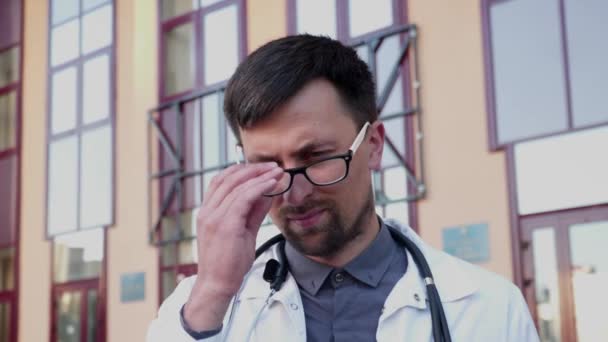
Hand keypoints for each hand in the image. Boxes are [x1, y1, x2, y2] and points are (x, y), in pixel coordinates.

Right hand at [184, 162, 282, 329]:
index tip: (261, 168)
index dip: (241, 170)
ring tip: (276, 172)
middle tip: (272, 166)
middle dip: (252, 168)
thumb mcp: (243, 230)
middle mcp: (207, 211)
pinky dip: (259, 187)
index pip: (221, 180)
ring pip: (237, 185)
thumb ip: (253, 211)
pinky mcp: (225, 224)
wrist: (217, 285)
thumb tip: (267, 194)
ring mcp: (214, 217)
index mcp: (207, 211)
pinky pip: (244, 198)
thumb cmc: (228, 262)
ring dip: (259, 175)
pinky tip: (272, 183)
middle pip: (228, 177)